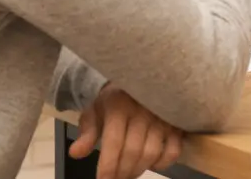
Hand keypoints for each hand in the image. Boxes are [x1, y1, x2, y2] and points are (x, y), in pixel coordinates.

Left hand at [67, 84, 182, 178]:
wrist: (138, 80)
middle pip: (133, 151)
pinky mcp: (175, 123)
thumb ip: (87, 133)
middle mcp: (142, 111)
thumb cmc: (114, 101)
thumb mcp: (96, 112)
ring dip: (138, 170)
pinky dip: (162, 164)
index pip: (114, 142)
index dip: (108, 166)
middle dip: (122, 172)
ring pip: (151, 153)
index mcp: (119, 106)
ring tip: (129, 173)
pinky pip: (172, 151)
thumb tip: (75, 153)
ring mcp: (161, 117)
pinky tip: (151, 164)